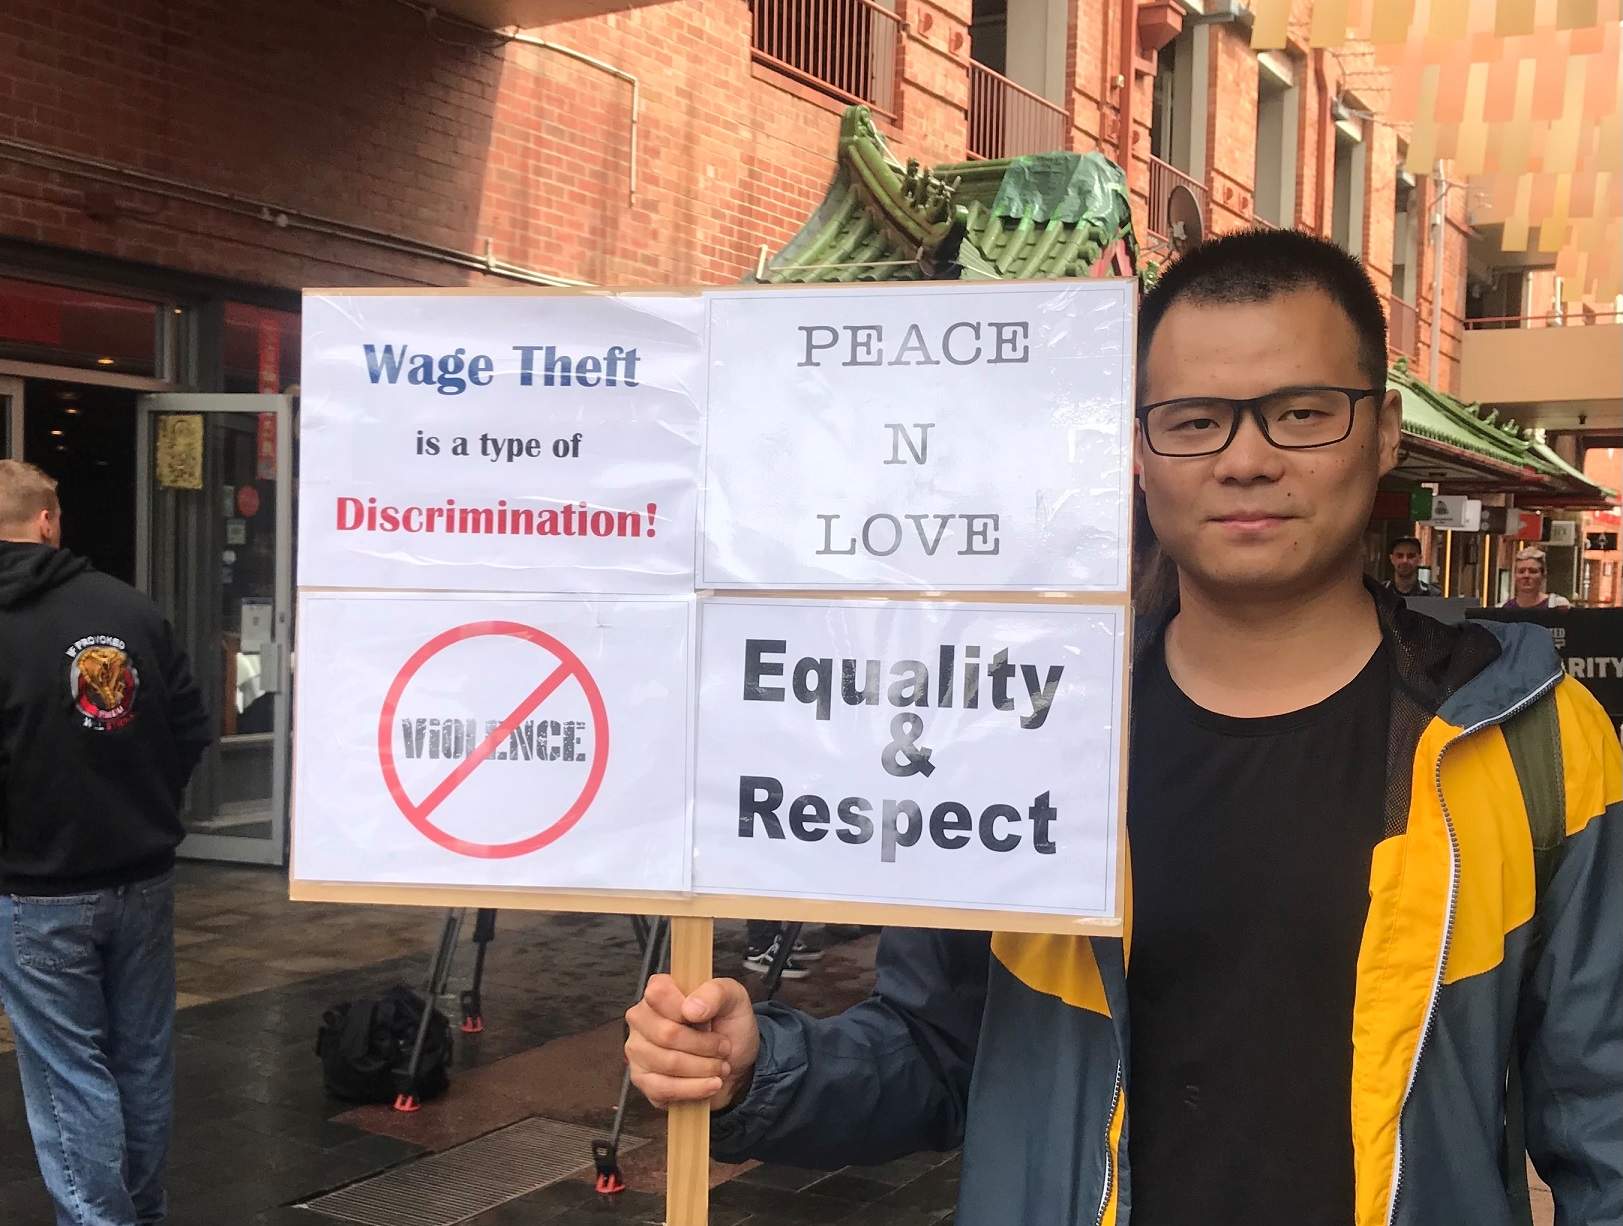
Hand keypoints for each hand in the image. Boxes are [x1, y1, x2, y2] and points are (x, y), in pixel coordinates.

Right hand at [626, 973, 759, 1109]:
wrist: (735, 1062)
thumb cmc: (729, 1025)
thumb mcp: (733, 999)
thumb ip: (715, 993)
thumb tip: (690, 1008)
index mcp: (659, 990)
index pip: (659, 994)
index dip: (687, 1010)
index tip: (709, 1020)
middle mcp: (641, 1018)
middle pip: (666, 1034)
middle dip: (703, 1045)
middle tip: (723, 1048)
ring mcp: (638, 1050)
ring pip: (668, 1063)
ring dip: (703, 1068)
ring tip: (720, 1066)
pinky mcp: (643, 1080)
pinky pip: (663, 1088)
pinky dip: (695, 1088)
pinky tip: (711, 1084)